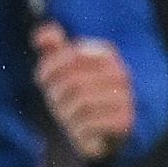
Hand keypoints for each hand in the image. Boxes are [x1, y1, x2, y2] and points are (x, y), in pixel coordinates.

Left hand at [31, 21, 134, 164]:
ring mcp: (126, 96)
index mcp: (106, 55)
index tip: (43, 79)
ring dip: (66, 113)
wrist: (100, 132)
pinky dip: (78, 128)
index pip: (69, 54)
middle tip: (58, 103)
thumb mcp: (61, 71)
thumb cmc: (75, 96)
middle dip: (56, 95)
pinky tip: (82, 129)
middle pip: (73, 80)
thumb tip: (41, 34)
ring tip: (70, 116)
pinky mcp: (125, 120)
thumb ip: (52, 49)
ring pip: (81, 103)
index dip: (48, 69)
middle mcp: (121, 73)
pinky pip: (90, 123)